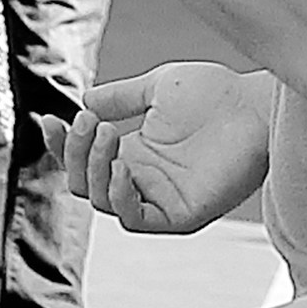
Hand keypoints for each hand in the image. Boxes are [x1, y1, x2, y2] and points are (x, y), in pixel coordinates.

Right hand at [62, 63, 275, 236]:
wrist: (256, 106)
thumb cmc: (218, 95)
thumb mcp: (156, 88)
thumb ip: (121, 98)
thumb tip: (85, 99)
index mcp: (135, 154)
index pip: (82, 161)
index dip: (61, 145)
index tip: (51, 120)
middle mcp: (143, 180)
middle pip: (84, 183)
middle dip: (74, 154)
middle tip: (89, 123)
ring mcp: (160, 200)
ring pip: (103, 202)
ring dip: (94, 169)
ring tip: (107, 133)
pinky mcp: (181, 216)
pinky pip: (135, 219)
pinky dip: (119, 196)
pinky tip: (121, 166)